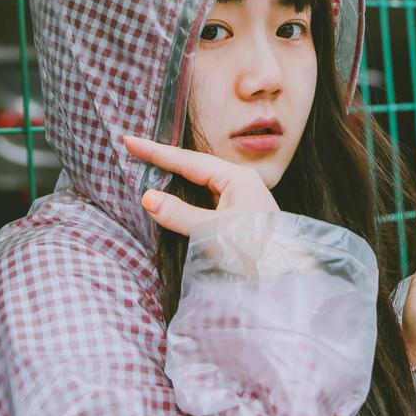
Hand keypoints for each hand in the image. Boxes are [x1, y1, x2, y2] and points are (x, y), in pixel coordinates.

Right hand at [122, 133, 279, 238]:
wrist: (285, 275)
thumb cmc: (254, 250)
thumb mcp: (212, 230)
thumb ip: (179, 213)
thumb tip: (148, 198)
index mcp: (237, 178)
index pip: (188, 161)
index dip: (157, 152)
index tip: (130, 140)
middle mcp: (240, 182)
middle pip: (195, 166)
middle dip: (166, 159)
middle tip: (135, 149)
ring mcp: (242, 198)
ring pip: (201, 182)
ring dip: (175, 177)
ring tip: (148, 166)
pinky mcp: (240, 214)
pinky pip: (207, 197)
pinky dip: (187, 194)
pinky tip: (174, 195)